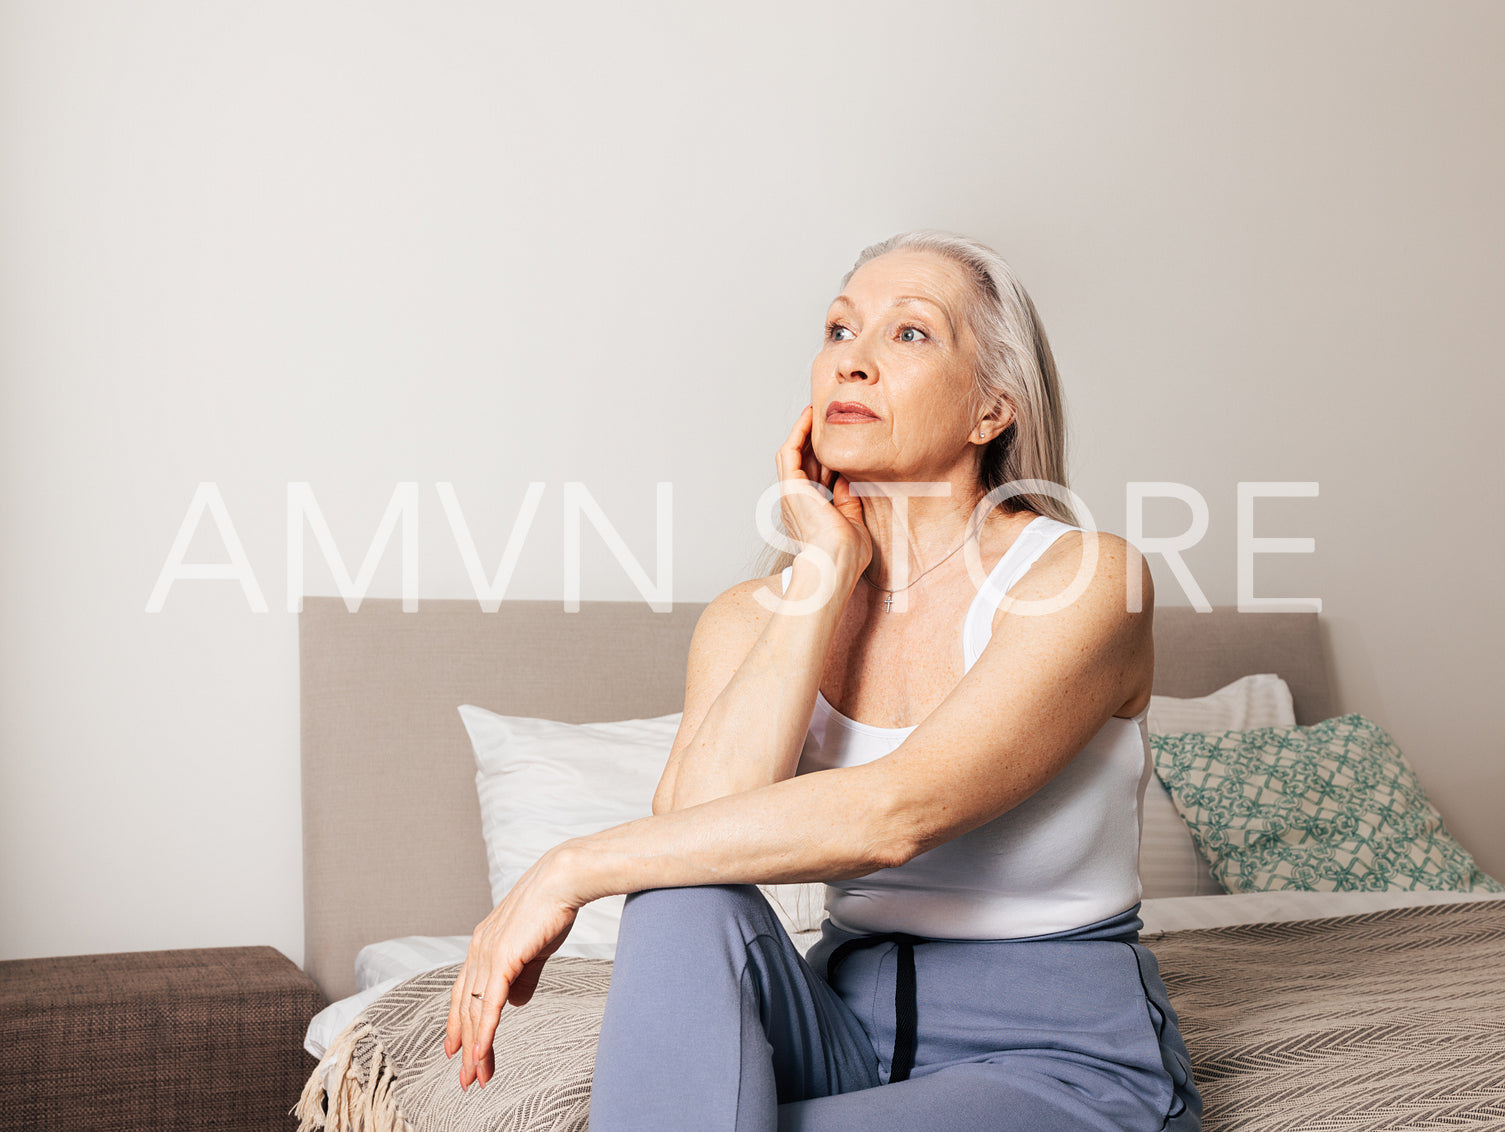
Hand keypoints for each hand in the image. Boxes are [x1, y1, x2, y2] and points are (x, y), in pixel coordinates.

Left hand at [443, 847, 580, 1090]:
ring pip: (473, 1012)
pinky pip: (488, 1005)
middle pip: (464, 1007)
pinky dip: (483, 1032)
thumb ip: (523, 976)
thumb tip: (515, 1002)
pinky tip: (481, 1053)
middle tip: (468, 1078)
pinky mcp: (501, 959)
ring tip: (476, 1076)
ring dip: (475, 1048)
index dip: (459, 1022)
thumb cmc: (553, 908)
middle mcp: (477, 950)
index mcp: (483, 945)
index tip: (458, 1049)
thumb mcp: (534, 948)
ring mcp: (486, 954)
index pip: (464, 992)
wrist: (562, 880)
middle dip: (465, 1045)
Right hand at [776, 404, 872, 572]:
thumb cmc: (846, 556)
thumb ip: (848, 500)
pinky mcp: (790, 486)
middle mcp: (796, 502)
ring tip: (815, 413)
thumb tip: (848, 478)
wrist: (835, 565)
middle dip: (816, 443)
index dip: (826, 459)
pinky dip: (798, 433)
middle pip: (804, 463)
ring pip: (793, 455)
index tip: (840, 445)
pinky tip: (809, 418)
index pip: (816, 479)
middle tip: (829, 421)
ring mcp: (790, 494)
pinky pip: (789, 452)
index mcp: (809, 513)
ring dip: (803, 433)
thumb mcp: (853, 521)